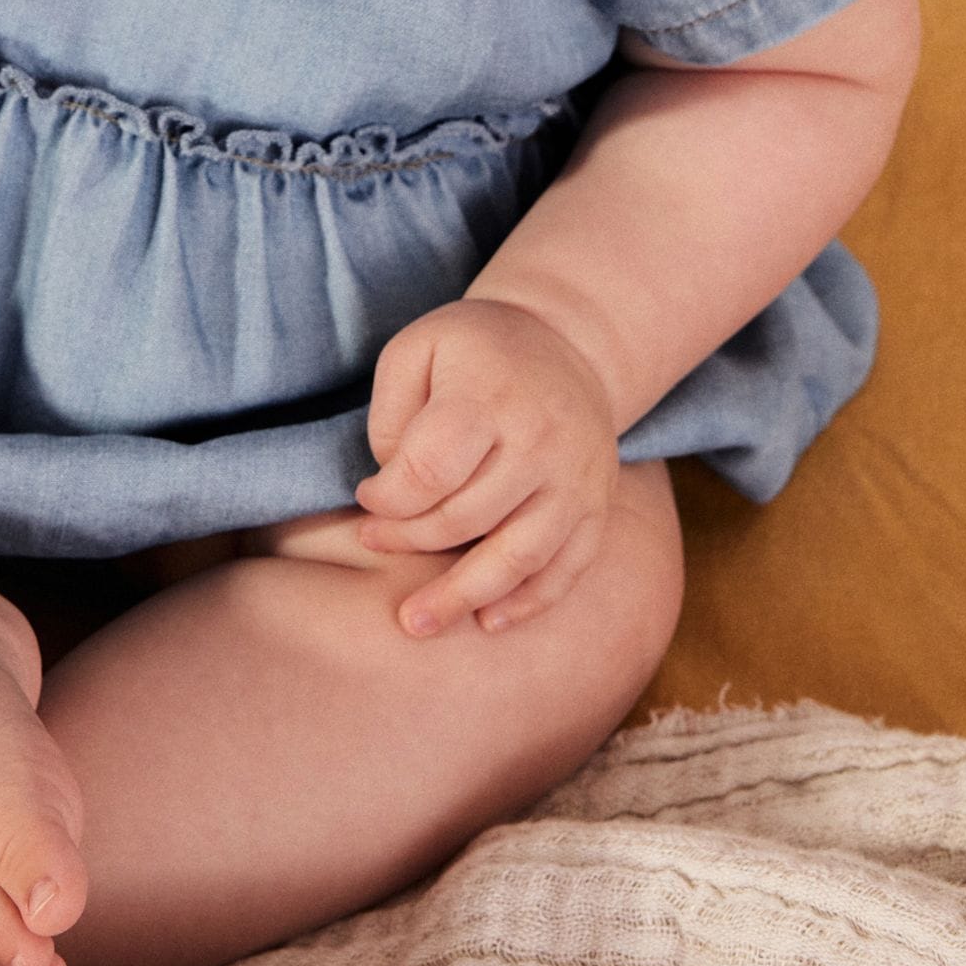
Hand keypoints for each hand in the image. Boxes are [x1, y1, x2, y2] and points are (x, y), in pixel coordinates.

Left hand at [355, 298, 618, 636]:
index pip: (429, 472)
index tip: (367, 498)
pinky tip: (488, 620)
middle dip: (409, 541)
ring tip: (417, 623)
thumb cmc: (475, 349)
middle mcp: (542, 441)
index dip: (387, 499)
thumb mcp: (416, 348)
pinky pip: (566, 568)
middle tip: (373, 543)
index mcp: (490, 396)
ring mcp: (576, 479)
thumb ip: (391, 414)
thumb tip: (391, 489)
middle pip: (466, 518)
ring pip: (518, 557)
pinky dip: (528, 602)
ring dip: (463, 597)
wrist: (568, 341)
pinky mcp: (598, 506)